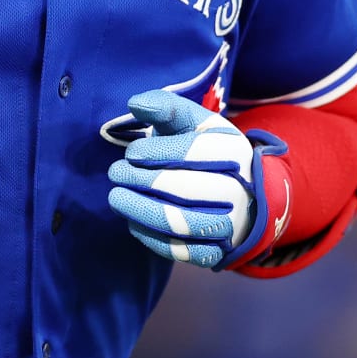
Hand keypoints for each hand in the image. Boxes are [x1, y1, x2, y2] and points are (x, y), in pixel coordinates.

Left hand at [107, 91, 286, 269]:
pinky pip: (182, 251)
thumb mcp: (192, 122)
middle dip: (142, 181)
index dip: (156, 152)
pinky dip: (152, 238)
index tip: (131, 153)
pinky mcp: (215, 253)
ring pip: (183, 224)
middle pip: (186, 189)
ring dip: (142, 211)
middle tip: (115, 173)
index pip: (192, 152)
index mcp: (233, 152)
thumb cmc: (205, 150)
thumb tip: (135, 104)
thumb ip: (166, 107)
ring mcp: (229, 226)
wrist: (241, 194)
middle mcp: (239, 191)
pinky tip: (132, 222)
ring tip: (115, 197)